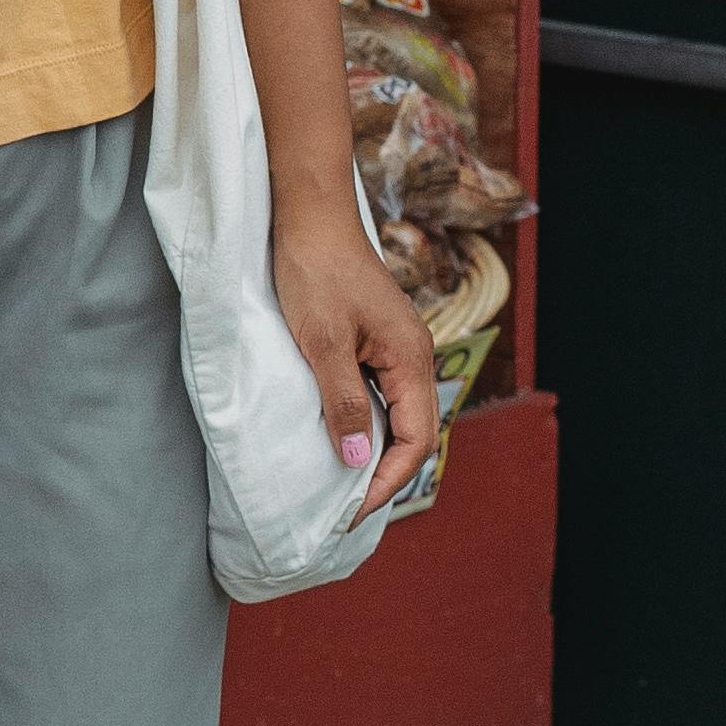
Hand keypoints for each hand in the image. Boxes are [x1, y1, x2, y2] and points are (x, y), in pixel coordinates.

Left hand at [272, 199, 439, 493]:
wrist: (309, 213)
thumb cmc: (314, 271)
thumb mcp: (323, 343)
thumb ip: (344, 403)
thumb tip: (358, 463)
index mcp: (411, 358)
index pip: (415, 441)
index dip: (385, 481)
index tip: (349, 511)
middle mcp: (413, 355)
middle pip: (413, 432)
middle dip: (383, 474)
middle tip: (345, 510)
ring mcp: (395, 346)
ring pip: (396, 413)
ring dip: (374, 449)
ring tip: (340, 483)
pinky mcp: (375, 337)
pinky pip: (380, 392)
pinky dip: (364, 420)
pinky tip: (338, 433)